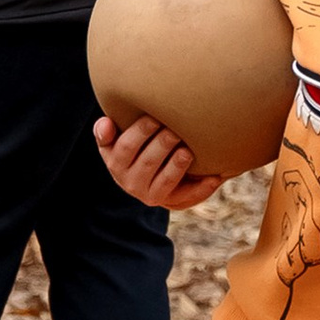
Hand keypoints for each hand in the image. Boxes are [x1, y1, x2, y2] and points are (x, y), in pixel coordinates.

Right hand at [95, 112, 226, 211]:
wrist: (146, 176)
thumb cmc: (134, 147)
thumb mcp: (114, 141)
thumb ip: (106, 132)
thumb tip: (105, 123)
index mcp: (116, 163)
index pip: (125, 148)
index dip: (139, 133)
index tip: (154, 118)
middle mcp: (130, 182)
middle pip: (147, 163)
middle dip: (162, 145)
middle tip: (175, 130)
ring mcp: (151, 195)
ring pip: (165, 182)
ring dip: (177, 167)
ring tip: (187, 152)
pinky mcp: (171, 202)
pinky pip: (186, 198)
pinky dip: (201, 189)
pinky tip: (214, 178)